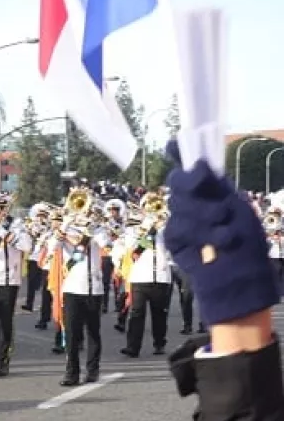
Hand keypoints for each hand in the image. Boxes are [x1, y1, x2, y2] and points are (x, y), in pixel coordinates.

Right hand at [163, 139, 277, 325]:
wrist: (242, 278)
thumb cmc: (246, 242)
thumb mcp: (237, 207)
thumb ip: (215, 186)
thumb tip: (198, 163)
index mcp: (209, 188)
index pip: (188, 163)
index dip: (179, 151)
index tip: (176, 143)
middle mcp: (192, 200)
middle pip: (178, 182)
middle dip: (195, 190)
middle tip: (216, 203)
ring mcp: (180, 219)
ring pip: (179, 206)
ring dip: (205, 220)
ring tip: (226, 236)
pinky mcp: (173, 239)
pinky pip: (176, 228)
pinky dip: (198, 236)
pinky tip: (212, 247)